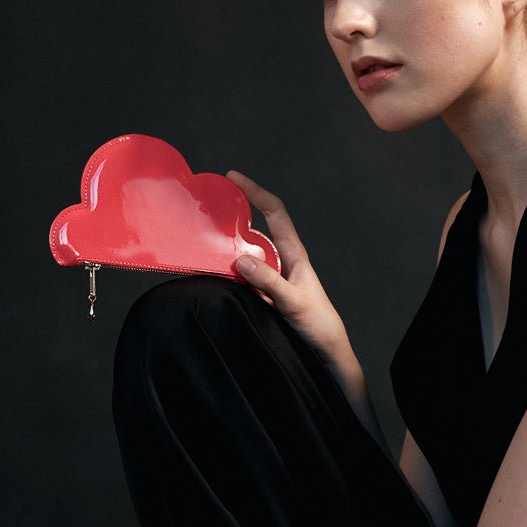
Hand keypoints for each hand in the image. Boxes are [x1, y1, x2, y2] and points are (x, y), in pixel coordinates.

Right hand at [226, 170, 351, 364]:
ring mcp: (271, 274)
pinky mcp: (263, 290)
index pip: (274, 212)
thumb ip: (269, 281)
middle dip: (233, 212)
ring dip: (225, 242)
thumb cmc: (317, 323)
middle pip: (255, 226)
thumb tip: (241, 259)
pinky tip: (210, 269)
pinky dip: (225, 267)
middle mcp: (281, 258)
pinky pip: (241, 272)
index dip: (255, 191)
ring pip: (244, 250)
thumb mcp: (292, 302)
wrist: (325, 349)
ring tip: (201, 237)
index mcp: (294, 253)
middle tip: (207, 205)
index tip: (233, 177)